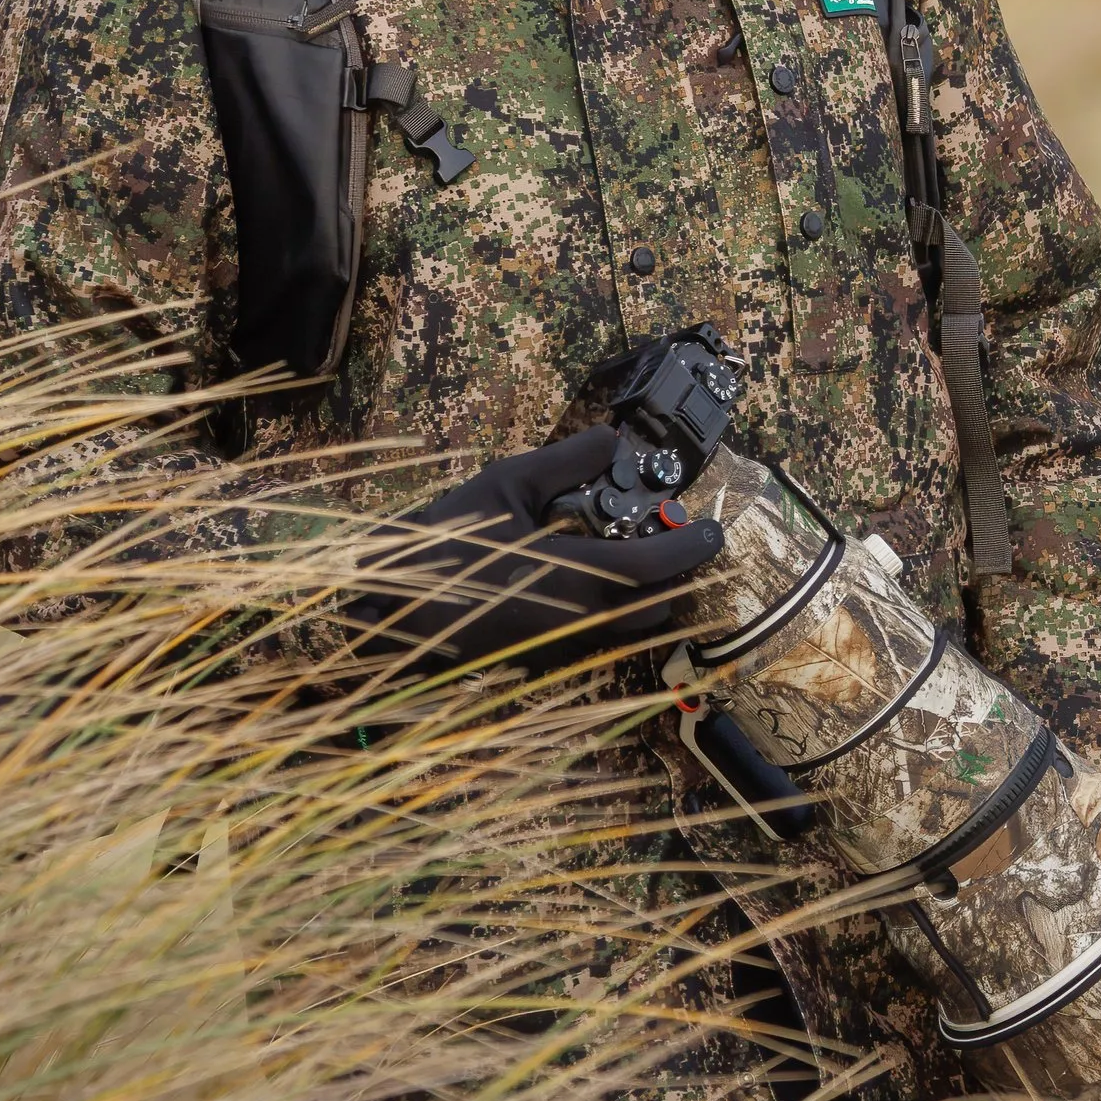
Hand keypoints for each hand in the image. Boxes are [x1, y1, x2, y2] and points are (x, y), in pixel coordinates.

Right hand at [351, 428, 722, 673]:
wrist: (387, 613)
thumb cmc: (441, 545)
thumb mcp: (502, 485)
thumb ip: (565, 461)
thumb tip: (613, 440)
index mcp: (568, 578)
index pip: (653, 568)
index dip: (691, 549)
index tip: (712, 531)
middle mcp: (574, 622)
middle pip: (655, 608)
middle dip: (677, 576)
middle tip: (678, 539)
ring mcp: (559, 648)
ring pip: (629, 629)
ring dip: (648, 596)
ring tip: (639, 556)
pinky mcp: (542, 660)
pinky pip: (599, 638)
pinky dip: (614, 611)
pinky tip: (592, 580)